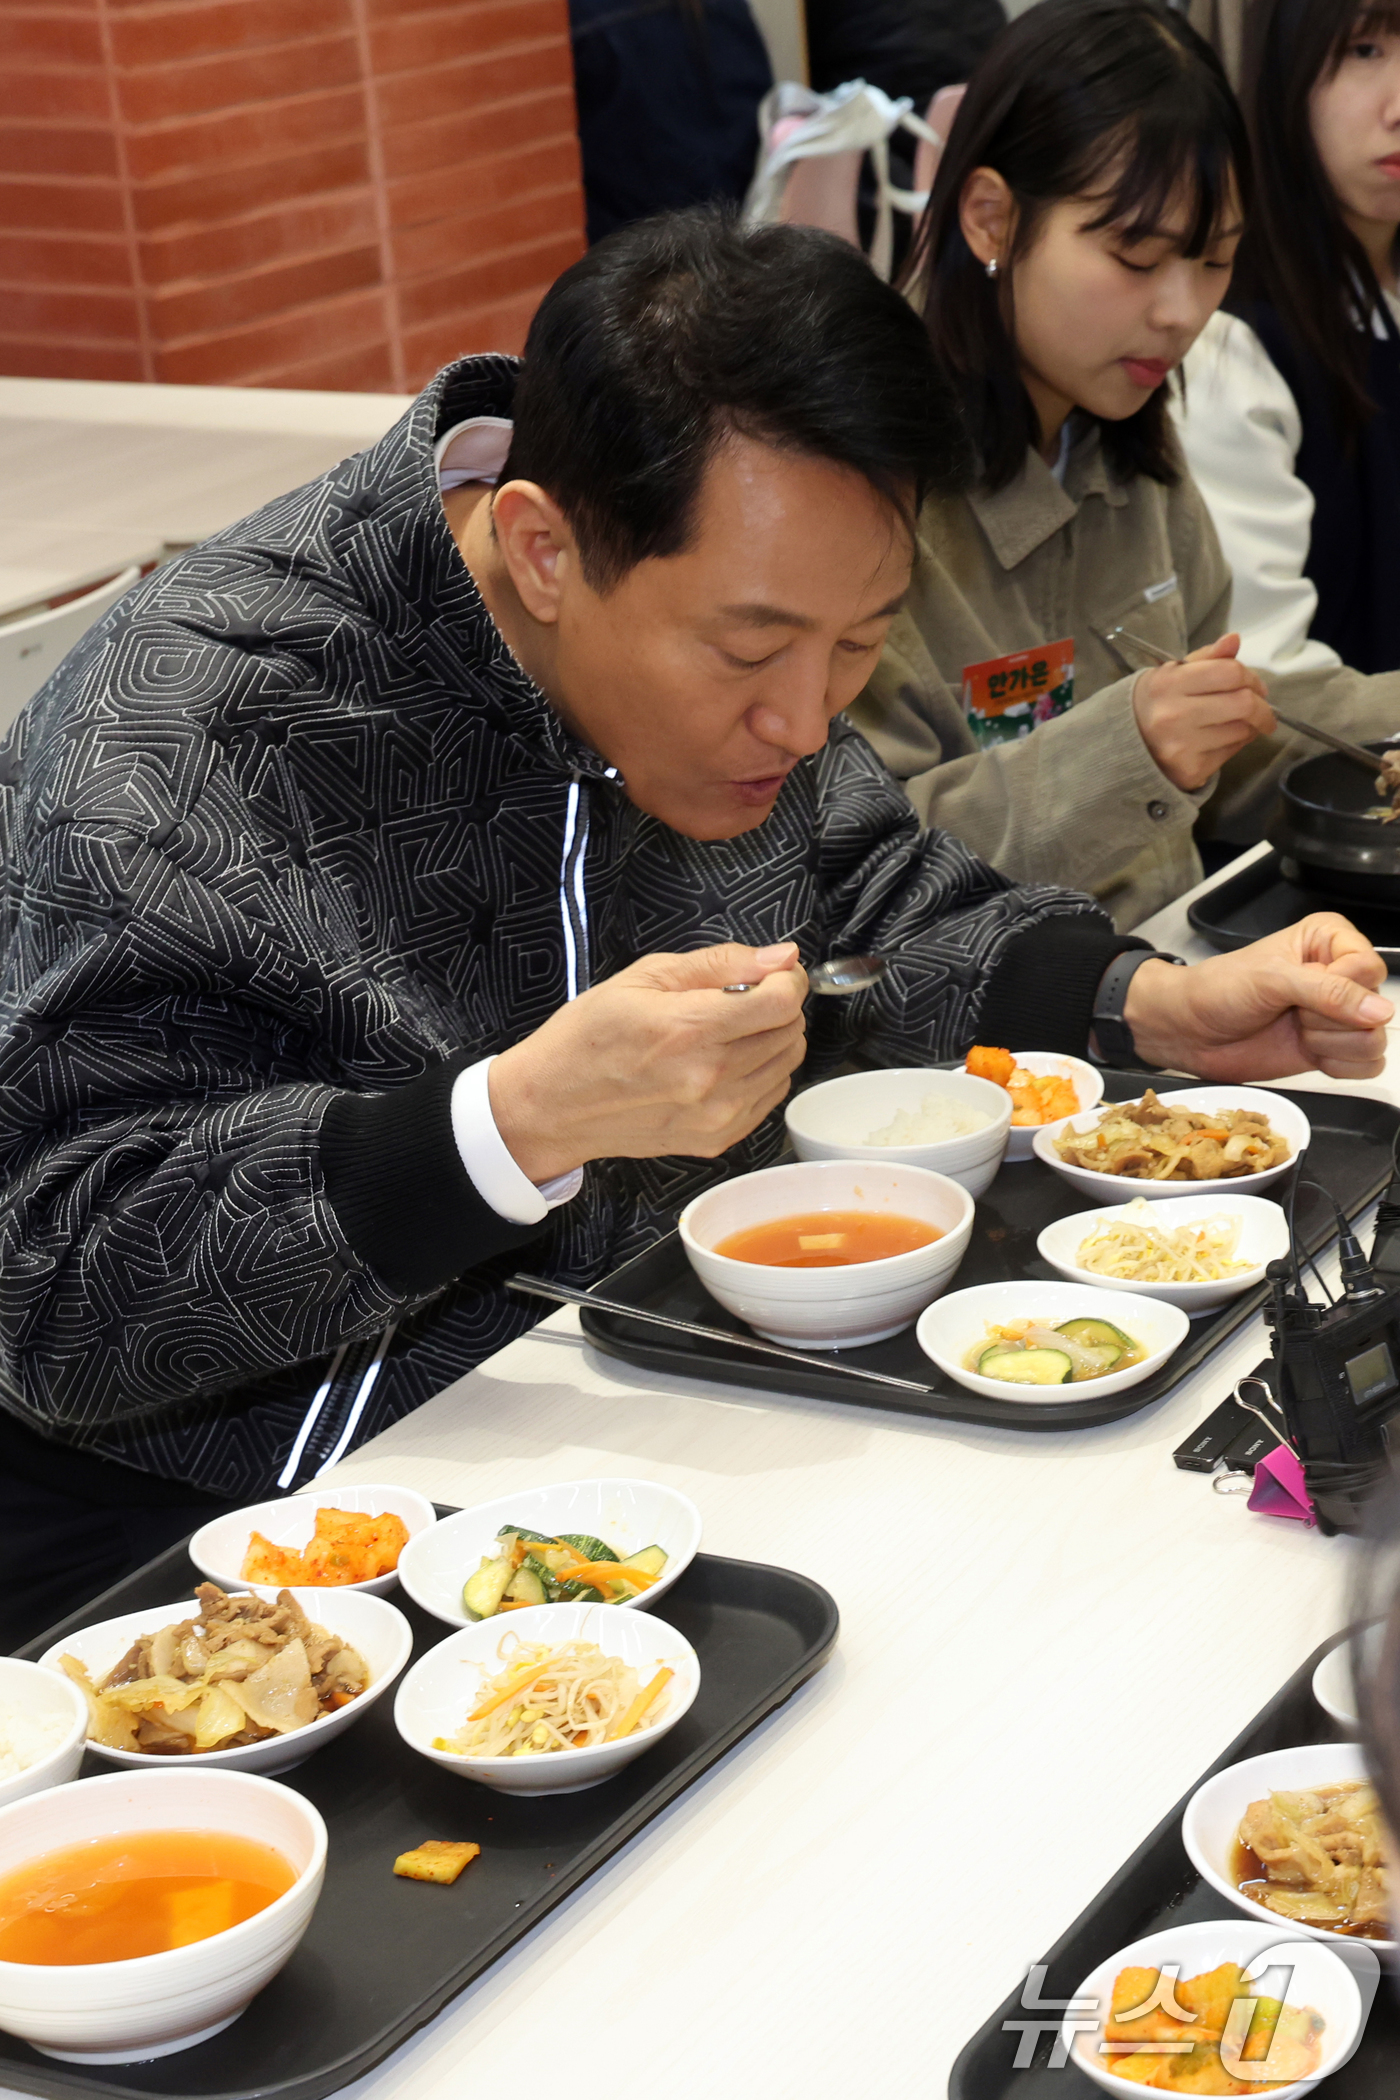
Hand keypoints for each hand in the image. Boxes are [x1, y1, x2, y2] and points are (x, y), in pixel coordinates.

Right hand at [489, 942, 807, 1181]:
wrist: (552, 1106)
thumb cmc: (586, 1040)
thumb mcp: (643, 978)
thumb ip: (720, 963)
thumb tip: (778, 957)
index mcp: (688, 1030)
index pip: (782, 1002)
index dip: (786, 979)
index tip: (771, 974)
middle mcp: (709, 1078)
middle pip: (791, 1031)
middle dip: (778, 1006)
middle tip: (742, 999)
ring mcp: (716, 1116)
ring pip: (787, 1064)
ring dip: (771, 1040)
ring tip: (727, 1032)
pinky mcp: (716, 1139)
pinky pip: (770, 1097)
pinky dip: (760, 1073)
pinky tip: (723, 1063)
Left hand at [1123, 915, 1393, 1081]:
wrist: (1189, 1030)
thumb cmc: (1219, 990)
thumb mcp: (1272, 980)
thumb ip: (1328, 992)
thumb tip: (1379, 1010)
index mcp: (1330, 940)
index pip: (1369, 967)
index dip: (1343, 987)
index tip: (1304, 991)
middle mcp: (1341, 975)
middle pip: (1376, 1008)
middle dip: (1330, 1019)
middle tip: (1292, 1012)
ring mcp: (1338, 1016)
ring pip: (1373, 1040)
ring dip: (1331, 1043)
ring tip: (1296, 1030)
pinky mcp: (1332, 1049)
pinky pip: (1366, 1065)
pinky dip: (1336, 1065)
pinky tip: (1306, 1051)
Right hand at [1132, 634, 1274, 790]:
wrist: (1125, 744)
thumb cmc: (1158, 701)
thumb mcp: (1174, 672)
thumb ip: (1208, 657)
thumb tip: (1234, 639)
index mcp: (1169, 683)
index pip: (1230, 673)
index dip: (1251, 678)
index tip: (1256, 686)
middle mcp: (1173, 716)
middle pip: (1243, 704)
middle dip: (1262, 706)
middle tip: (1262, 708)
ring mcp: (1181, 746)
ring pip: (1242, 731)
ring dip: (1249, 726)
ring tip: (1238, 723)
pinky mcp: (1190, 770)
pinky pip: (1232, 752)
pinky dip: (1236, 744)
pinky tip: (1223, 739)